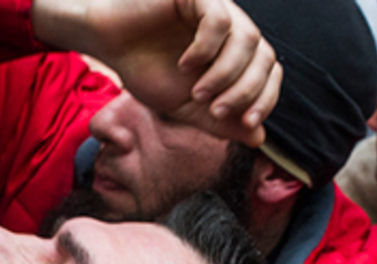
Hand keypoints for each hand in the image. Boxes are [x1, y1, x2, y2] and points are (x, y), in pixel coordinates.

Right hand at [33, 0, 279, 146]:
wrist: (107, 43)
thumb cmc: (145, 70)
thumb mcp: (186, 106)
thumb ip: (220, 121)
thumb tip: (259, 138)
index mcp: (234, 51)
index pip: (269, 71)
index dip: (266, 99)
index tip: (247, 123)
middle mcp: (232, 26)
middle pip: (265, 57)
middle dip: (246, 92)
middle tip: (216, 111)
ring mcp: (217, 6)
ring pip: (248, 39)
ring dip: (226, 74)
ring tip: (198, 92)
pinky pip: (219, 21)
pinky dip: (206, 50)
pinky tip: (185, 65)